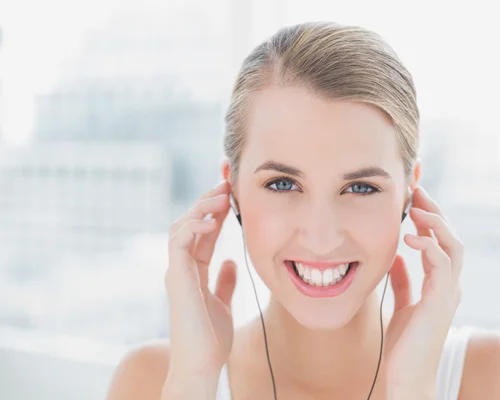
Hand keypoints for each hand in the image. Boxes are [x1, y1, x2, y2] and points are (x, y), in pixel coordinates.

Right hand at [163, 180, 236, 396]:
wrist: (202, 364)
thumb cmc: (211, 338)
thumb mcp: (223, 302)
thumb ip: (224, 281)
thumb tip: (232, 261)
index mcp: (193, 270)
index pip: (203, 232)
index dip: (215, 211)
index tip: (231, 193)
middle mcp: (181, 267)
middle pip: (189, 224)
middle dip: (207, 202)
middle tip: (225, 184)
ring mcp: (176, 272)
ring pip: (180, 228)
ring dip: (200, 208)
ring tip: (220, 195)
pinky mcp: (176, 279)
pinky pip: (179, 244)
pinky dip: (193, 228)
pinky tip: (211, 221)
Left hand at [384, 186, 463, 398]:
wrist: (406, 377)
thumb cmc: (404, 345)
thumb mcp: (401, 305)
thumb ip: (403, 282)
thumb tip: (397, 257)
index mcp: (440, 286)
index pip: (441, 244)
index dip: (429, 221)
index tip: (412, 202)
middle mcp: (449, 287)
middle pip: (451, 239)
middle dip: (435, 213)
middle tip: (417, 192)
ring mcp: (448, 294)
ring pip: (454, 247)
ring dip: (436, 223)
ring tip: (417, 207)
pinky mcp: (441, 302)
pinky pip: (442, 265)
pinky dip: (430, 246)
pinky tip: (410, 238)